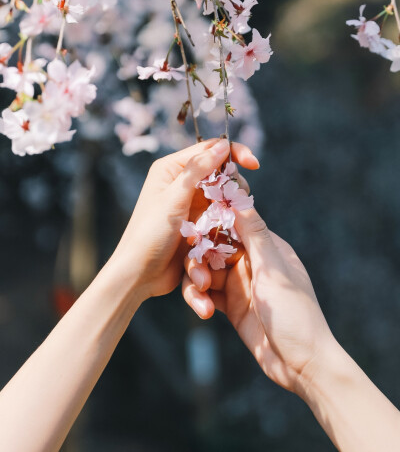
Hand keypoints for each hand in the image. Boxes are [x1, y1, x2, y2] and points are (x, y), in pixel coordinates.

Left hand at [110, 138, 259, 302]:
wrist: (140, 274)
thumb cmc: (150, 233)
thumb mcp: (174, 198)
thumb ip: (198, 169)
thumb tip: (223, 145)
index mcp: (171, 168)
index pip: (208, 149)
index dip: (233, 152)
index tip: (254, 164)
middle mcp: (181, 182)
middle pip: (219, 171)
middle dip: (233, 182)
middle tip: (241, 198)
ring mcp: (190, 202)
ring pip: (222, 193)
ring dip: (231, 203)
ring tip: (235, 216)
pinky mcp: (197, 222)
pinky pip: (220, 213)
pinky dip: (227, 218)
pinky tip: (231, 228)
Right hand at [182, 204, 335, 395]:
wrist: (302, 364)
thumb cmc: (295, 312)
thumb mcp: (273, 269)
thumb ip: (254, 233)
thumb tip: (238, 196)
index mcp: (265, 246)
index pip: (231, 224)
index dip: (210, 224)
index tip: (191, 228)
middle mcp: (251, 261)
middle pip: (212, 248)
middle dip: (198, 259)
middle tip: (198, 277)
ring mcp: (240, 284)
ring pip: (205, 271)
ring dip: (197, 283)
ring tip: (202, 302)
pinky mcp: (231, 307)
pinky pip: (205, 294)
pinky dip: (199, 300)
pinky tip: (203, 312)